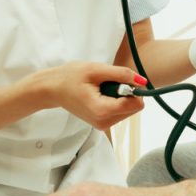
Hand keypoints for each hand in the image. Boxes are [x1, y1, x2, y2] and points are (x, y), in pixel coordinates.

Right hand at [30, 62, 144, 129]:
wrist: (52, 89)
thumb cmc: (71, 77)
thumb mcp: (97, 69)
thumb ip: (121, 74)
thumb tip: (143, 81)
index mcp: (102, 111)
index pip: (136, 104)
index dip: (133, 89)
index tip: (119, 79)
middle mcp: (104, 123)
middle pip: (134, 108)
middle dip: (126, 92)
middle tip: (107, 83)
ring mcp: (103, 125)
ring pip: (128, 110)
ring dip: (120, 96)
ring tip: (100, 88)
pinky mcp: (102, 123)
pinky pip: (120, 112)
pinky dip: (115, 101)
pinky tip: (99, 94)